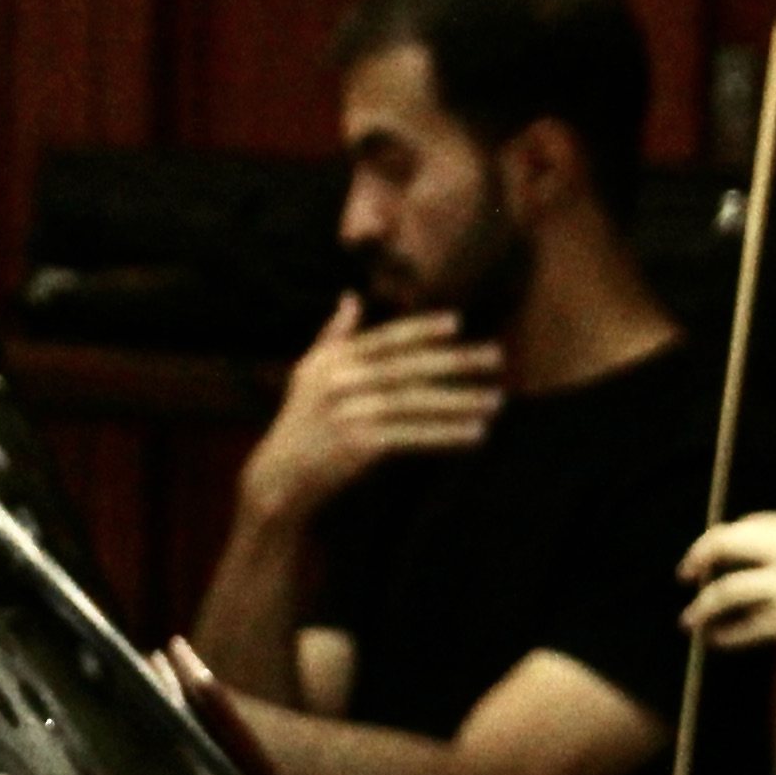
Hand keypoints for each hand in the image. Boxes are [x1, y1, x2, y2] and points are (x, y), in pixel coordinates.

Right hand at [232, 301, 503, 530]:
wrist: (278, 477)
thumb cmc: (299, 422)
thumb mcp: (309, 373)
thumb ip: (333, 336)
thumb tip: (351, 298)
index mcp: (332, 360)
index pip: (385, 340)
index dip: (422, 330)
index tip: (458, 323)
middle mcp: (340, 382)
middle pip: (409, 368)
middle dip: (456, 361)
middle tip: (497, 356)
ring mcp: (350, 414)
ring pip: (416, 403)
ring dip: (461, 402)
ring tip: (496, 401)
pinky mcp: (360, 446)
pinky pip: (413, 436)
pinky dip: (446, 434)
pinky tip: (475, 434)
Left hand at [677, 512, 775, 666]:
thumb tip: (774, 557)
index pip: (749, 525)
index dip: (723, 539)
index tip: (710, 553)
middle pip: (726, 542)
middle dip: (699, 556)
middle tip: (685, 574)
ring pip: (726, 589)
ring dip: (703, 606)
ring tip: (689, 620)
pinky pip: (744, 627)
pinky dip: (725, 634)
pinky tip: (716, 640)